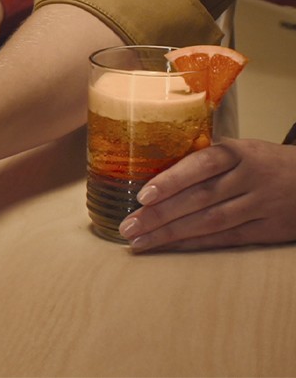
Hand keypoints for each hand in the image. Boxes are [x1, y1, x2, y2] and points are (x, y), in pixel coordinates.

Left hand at [119, 139, 295, 250]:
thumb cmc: (264, 162)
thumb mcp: (241, 149)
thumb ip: (205, 155)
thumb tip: (152, 160)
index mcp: (240, 153)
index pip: (202, 164)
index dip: (172, 180)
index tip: (143, 195)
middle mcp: (250, 179)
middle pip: (201, 198)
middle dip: (160, 214)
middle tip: (127, 226)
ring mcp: (261, 206)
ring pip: (211, 222)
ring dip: (171, 234)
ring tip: (138, 241)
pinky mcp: (268, 231)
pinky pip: (226, 239)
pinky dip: (194, 244)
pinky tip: (168, 247)